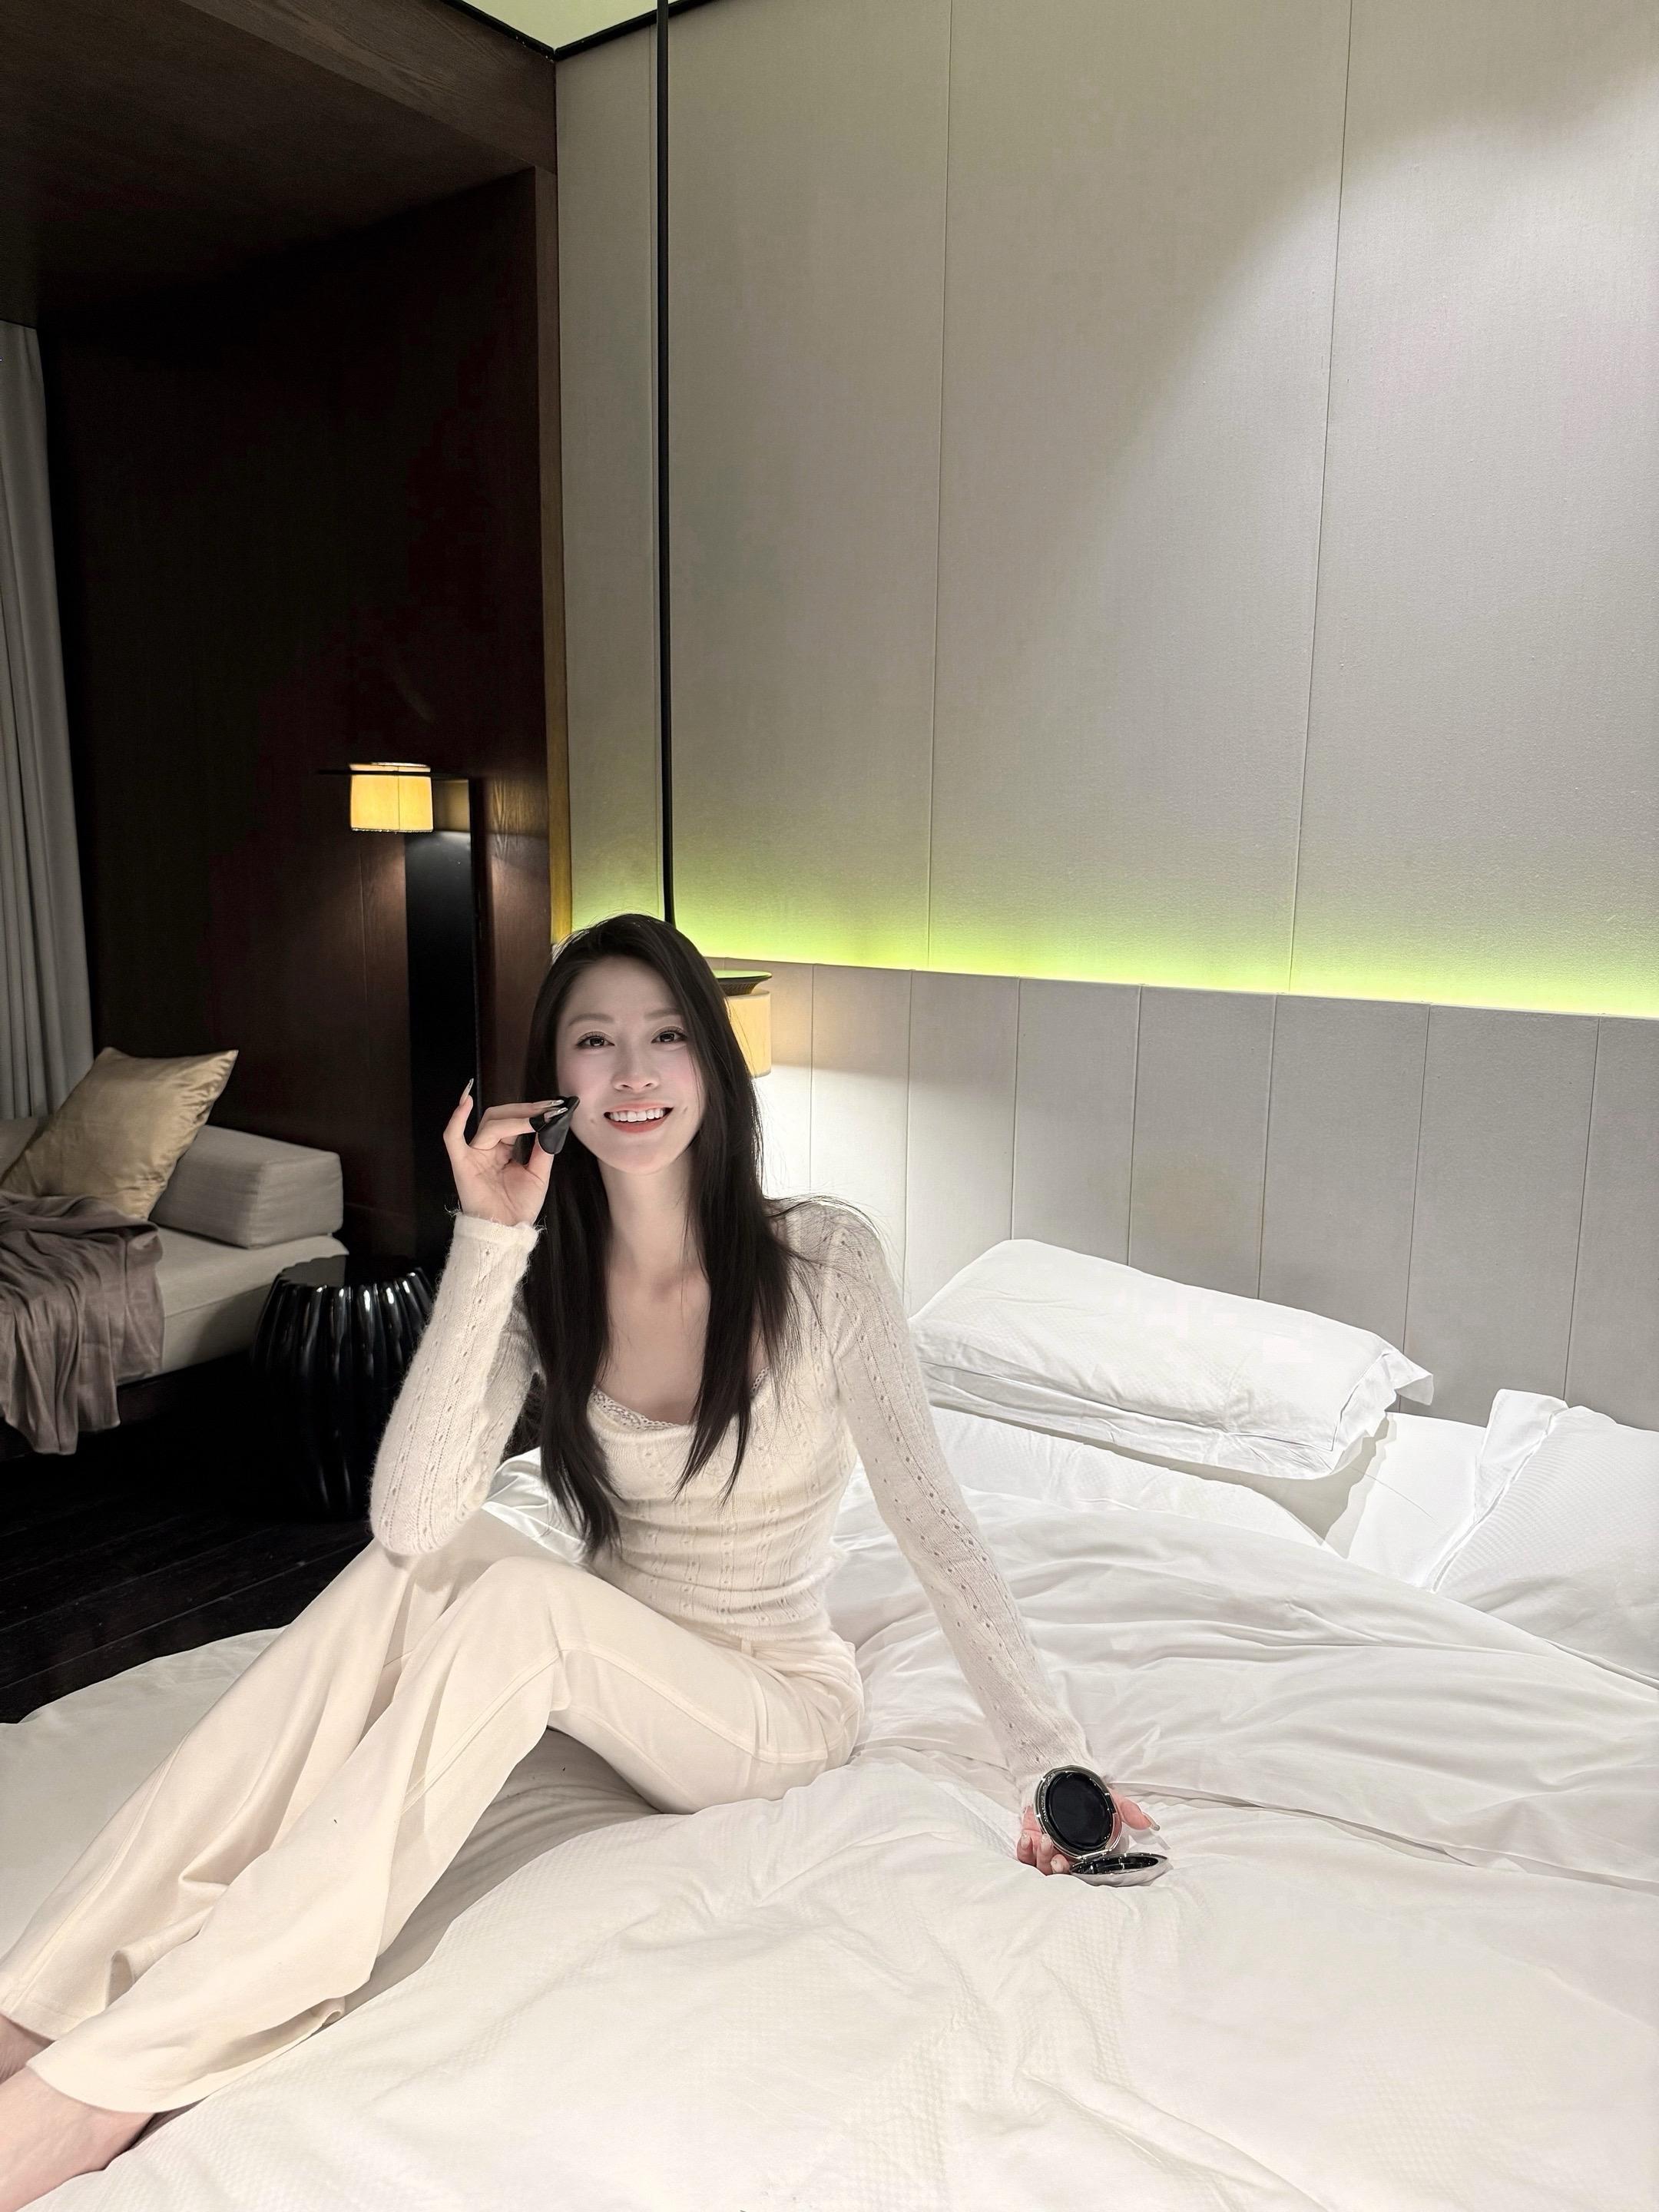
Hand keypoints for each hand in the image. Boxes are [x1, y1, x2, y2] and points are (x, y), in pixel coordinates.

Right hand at [442, 1085, 559, 1228]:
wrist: (508, 1232)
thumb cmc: (519, 1207)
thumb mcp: (538, 1174)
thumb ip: (541, 1149)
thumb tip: (550, 1124)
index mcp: (502, 1151)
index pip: (513, 1122)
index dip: (531, 1113)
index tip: (554, 1107)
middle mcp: (486, 1149)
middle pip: (499, 1117)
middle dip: (524, 1110)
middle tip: (547, 1108)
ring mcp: (473, 1155)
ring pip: (489, 1125)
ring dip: (515, 1118)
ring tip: (536, 1117)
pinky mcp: (462, 1165)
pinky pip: (453, 1138)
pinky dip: (456, 1119)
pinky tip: (466, 1102)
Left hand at [1016, 1790, 1158, 1876]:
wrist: (1062, 1780)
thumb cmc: (1086, 1795)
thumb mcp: (1109, 1801)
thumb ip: (1127, 1811)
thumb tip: (1147, 1823)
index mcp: (1085, 1855)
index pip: (1082, 1873)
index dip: (1077, 1875)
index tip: (1073, 1866)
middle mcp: (1066, 1855)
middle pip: (1059, 1875)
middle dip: (1057, 1871)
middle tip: (1059, 1861)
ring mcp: (1046, 1850)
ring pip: (1041, 1868)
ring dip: (1042, 1858)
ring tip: (1045, 1841)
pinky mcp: (1030, 1841)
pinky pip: (1023, 1856)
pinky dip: (1024, 1850)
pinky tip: (1027, 1838)